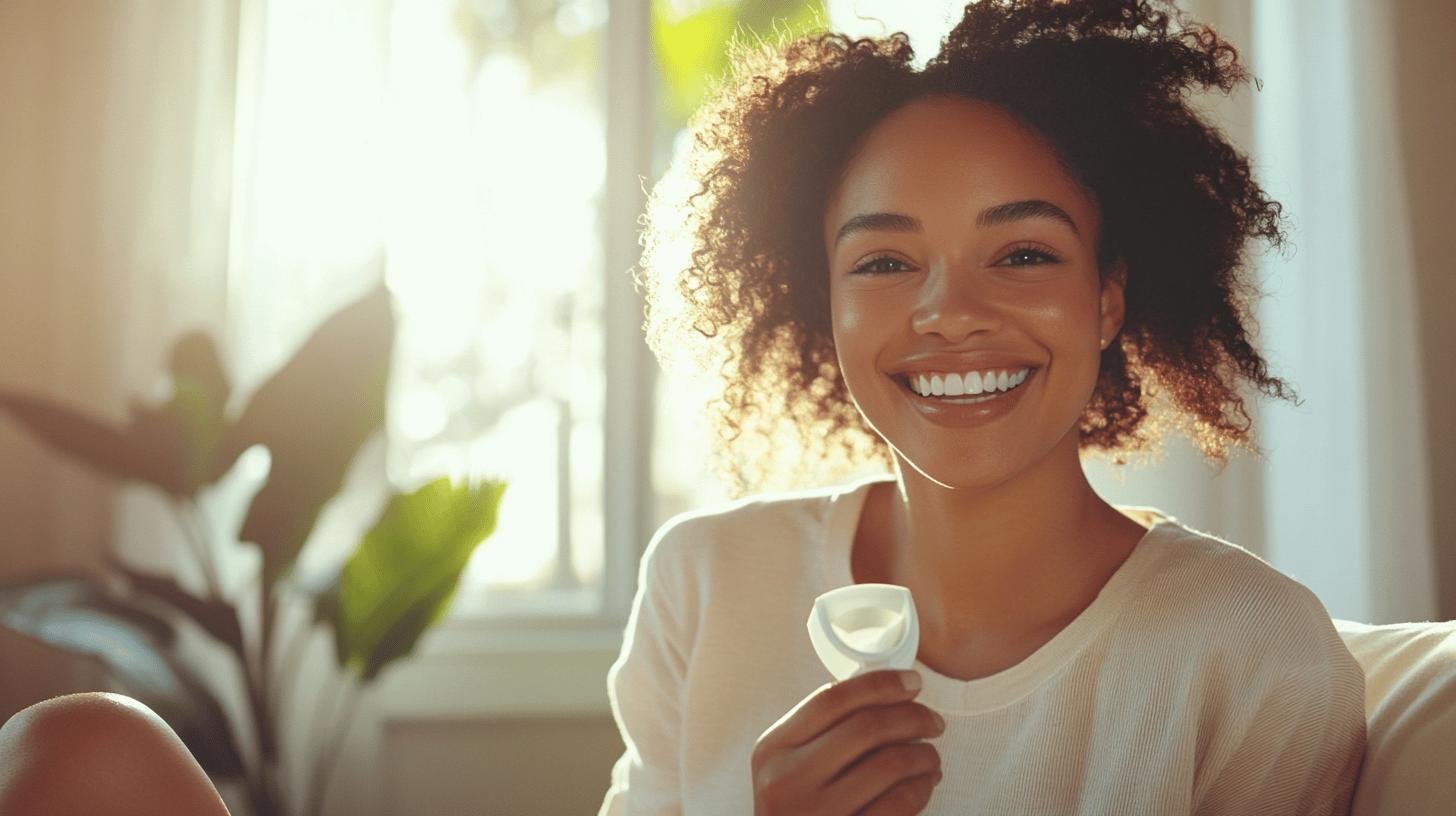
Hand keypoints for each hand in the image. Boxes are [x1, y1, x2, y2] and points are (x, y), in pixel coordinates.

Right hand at [751, 669, 944, 814]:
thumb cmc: (797, 808)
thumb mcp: (789, 767)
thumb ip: (821, 732)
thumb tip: (884, 694)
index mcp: (773, 749)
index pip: (832, 699)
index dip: (880, 685)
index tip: (911, 682)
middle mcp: (788, 780)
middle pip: (866, 727)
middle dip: (912, 717)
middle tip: (932, 720)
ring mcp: (816, 813)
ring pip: (889, 764)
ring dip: (923, 755)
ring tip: (931, 756)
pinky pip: (899, 803)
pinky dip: (921, 788)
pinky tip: (924, 784)